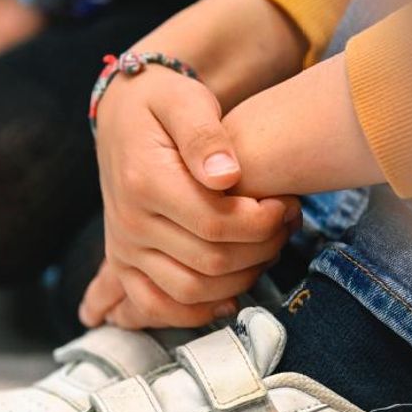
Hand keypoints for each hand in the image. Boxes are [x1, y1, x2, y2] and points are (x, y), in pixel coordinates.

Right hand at [79, 68, 299, 328]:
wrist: (124, 115)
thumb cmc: (163, 103)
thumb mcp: (185, 100)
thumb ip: (206, 136)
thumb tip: (228, 176)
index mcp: (144, 181)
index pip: (216, 223)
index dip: (263, 221)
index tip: (287, 203)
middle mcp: (129, 222)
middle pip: (211, 261)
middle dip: (262, 248)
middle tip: (287, 224)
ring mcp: (125, 247)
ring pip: (191, 290)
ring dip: (241, 279)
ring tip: (266, 250)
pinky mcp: (125, 263)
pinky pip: (157, 306)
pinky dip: (197, 312)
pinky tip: (231, 294)